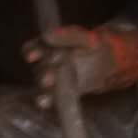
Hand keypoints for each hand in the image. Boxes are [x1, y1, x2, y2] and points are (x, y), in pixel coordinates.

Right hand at [23, 24, 137, 107]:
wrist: (107, 62)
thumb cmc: (90, 46)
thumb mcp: (83, 38)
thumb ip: (67, 36)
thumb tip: (47, 35)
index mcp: (47, 47)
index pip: (32, 49)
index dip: (31, 52)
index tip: (33, 57)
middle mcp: (46, 64)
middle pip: (39, 70)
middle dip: (44, 74)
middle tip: (48, 79)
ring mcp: (53, 80)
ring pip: (43, 86)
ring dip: (44, 90)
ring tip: (49, 93)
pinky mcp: (61, 93)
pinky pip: (51, 98)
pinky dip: (47, 100)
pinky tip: (44, 102)